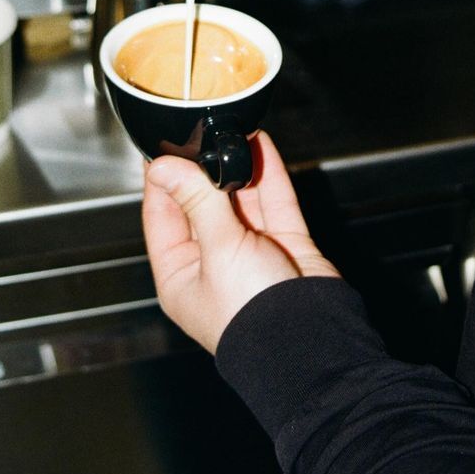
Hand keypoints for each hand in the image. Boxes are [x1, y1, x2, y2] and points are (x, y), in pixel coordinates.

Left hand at [142, 131, 338, 353]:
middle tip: (202, 132)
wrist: (313, 342)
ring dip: (236, 166)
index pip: (161, 216)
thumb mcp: (217, 251)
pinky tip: (261, 146)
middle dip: (203, 168)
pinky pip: (274, 201)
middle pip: (201, 204)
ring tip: (231, 131)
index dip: (163, 179)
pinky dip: (268, 173)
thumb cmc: (253, 319)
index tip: (164, 146)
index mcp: (181, 275)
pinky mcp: (286, 244)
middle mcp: (213, 263)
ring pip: (240, 199)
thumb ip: (196, 201)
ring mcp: (251, 252)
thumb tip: (165, 168)